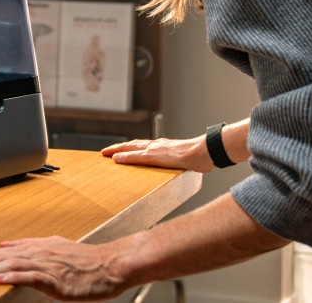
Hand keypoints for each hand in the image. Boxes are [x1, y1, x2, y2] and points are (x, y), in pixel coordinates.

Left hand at [0, 235, 126, 300]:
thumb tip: (4, 245)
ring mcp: (45, 264)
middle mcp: (36, 252)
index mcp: (33, 247)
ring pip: (9, 265)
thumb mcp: (52, 248)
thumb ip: (27, 247)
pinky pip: (31, 275)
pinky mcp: (56, 277)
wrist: (110, 264)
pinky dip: (14, 275)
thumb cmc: (84, 261)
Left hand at [103, 118, 251, 171]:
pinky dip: (125, 157)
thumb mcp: (186, 159)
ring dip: (117, 150)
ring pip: (132, 148)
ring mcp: (156, 150)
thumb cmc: (200, 156)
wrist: (206, 152)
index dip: (129, 148)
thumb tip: (181, 166)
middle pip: (133, 145)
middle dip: (118, 148)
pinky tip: (116, 159)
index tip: (119, 151)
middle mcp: (157, 145)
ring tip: (105, 153)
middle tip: (105, 152)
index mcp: (163, 147)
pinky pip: (138, 157)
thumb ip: (180, 161)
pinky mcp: (157, 156)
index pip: (142, 146)